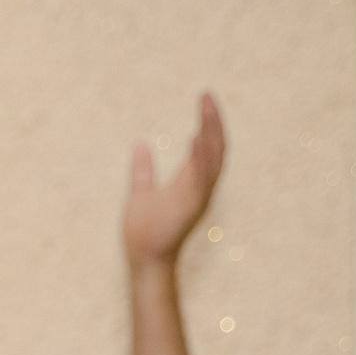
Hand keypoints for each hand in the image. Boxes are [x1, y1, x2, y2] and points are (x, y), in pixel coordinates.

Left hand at [123, 92, 225, 268]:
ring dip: (210, 133)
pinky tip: (195, 137)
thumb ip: (143, 169)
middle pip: (216, 147)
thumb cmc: (144, 231)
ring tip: (206, 108)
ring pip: (213, 160)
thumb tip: (139, 145)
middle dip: (213, 121)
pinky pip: (199, 178)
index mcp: (191, 180)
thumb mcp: (140, 192)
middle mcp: (200, 186)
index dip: (207, 122)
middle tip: (206, 95)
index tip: (203, 98)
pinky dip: (200, 158)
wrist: (144, 259)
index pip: (206, 145)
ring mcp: (198, 196)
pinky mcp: (190, 206)